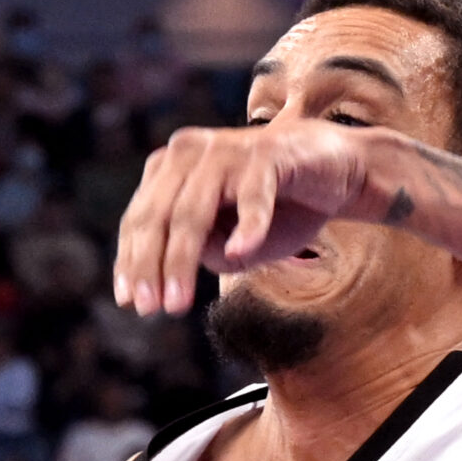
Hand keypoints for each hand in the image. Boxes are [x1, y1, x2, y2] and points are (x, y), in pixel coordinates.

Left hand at [113, 119, 392, 315]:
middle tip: (149, 309)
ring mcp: (227, 150)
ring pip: (193, 212)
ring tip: (177, 303)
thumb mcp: (229, 241)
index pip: (140, 219)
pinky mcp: (269, 154)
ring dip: (182, 260)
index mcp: (170, 167)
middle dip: (151, 267)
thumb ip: (200, 251)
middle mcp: (190, 152)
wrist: (333, 169)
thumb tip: (176, 266)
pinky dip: (247, 227)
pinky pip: (254, 196)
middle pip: (159, 217)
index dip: (131, 261)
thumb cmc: (273, 210)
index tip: (128, 302)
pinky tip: (239, 255)